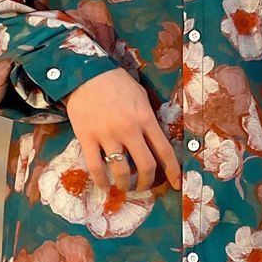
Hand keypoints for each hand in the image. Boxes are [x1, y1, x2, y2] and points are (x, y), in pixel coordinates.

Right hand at [63, 68, 181, 192]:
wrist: (85, 73)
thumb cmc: (116, 83)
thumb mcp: (141, 96)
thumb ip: (149, 118)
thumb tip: (155, 139)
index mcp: (146, 119)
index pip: (165, 151)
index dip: (173, 171)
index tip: (176, 184)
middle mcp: (130, 130)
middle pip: (146, 166)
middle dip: (147, 183)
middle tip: (144, 187)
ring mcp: (108, 135)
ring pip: (121, 171)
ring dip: (125, 185)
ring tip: (124, 187)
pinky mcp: (87, 138)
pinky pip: (96, 167)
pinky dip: (101, 182)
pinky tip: (104, 187)